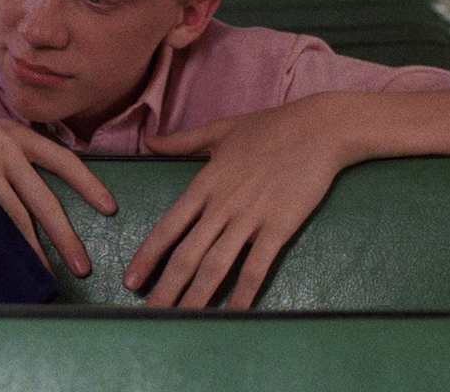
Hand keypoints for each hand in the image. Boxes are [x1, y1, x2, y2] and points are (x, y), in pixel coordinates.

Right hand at [0, 105, 117, 275]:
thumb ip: (2, 151)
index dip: (89, 184)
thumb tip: (25, 183)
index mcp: (11, 132)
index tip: (110, 207)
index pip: (62, 159)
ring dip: (37, 250)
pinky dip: (5, 243)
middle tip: (84, 266)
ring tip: (49, 277)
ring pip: (20, 216)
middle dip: (67, 236)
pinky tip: (11, 262)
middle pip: (46, 199)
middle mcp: (4, 146)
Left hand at [124, 94, 353, 308]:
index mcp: (203, 185)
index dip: (147, 257)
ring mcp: (250, 219)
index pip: (167, 228)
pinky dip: (244, 291)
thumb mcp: (219, 131)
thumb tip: (149, 142)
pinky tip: (232, 312)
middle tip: (149, 316)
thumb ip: (182, 142)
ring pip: (216, 266)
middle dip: (166, 288)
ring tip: (182, 321)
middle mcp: (221, 207)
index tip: (131, 280)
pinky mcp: (279, 227)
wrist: (318, 129)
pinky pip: (257, 266)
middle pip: (186, 255)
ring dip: (197, 296)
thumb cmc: (268, 128)